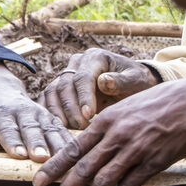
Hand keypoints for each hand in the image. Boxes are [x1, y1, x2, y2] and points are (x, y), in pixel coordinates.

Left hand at [0, 62, 71, 161]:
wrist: (1, 89)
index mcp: (1, 113)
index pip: (7, 129)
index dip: (13, 142)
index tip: (19, 155)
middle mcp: (23, 112)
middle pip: (31, 129)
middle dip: (37, 144)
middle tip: (42, 158)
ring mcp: (40, 114)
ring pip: (50, 129)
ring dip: (57, 145)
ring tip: (63, 160)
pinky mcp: (51, 118)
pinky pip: (62, 130)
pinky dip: (70, 142)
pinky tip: (78, 154)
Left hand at [32, 73, 185, 185]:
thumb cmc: (153, 105)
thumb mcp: (121, 109)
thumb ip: (102, 129)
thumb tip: (82, 149)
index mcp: (104, 122)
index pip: (71, 150)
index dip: (53, 169)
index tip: (39, 182)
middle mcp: (116, 137)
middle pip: (83, 169)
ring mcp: (135, 151)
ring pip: (103, 181)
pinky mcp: (153, 163)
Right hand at [37, 48, 157, 129]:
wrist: (132, 85)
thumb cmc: (136, 82)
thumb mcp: (135, 80)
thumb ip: (121, 80)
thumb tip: (103, 81)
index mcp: (94, 57)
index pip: (83, 77)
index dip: (84, 96)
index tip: (89, 115)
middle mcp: (76, 63)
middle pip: (64, 85)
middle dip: (70, 107)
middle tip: (81, 126)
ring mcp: (67, 75)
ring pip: (52, 92)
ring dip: (58, 111)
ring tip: (71, 128)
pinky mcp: (61, 88)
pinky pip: (49, 99)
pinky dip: (50, 112)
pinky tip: (58, 127)